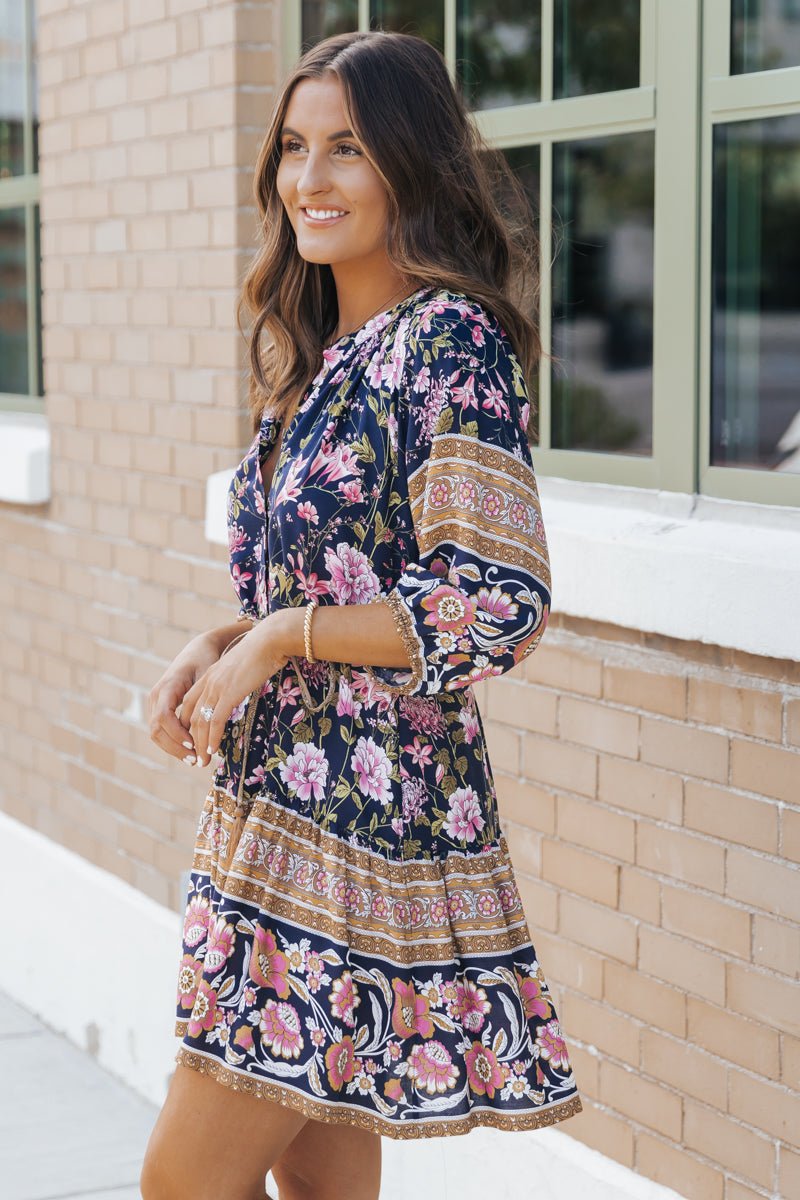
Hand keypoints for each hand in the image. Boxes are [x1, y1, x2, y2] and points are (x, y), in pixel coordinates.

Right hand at [147, 633, 222, 764]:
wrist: (197, 650)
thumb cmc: (206, 661)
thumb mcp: (206, 676)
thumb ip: (204, 698)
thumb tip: (210, 722)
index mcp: (166, 687)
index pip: (163, 716)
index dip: (176, 733)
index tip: (193, 743)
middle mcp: (156, 696)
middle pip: (156, 730)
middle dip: (175, 747)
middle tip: (196, 760)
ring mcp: (155, 703)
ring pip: (156, 734)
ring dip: (173, 749)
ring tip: (194, 759)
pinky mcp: (161, 708)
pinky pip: (161, 730)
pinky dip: (173, 743)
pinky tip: (190, 750)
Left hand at [180, 617, 290, 768]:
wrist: (271, 640)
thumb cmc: (264, 652)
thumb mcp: (243, 667)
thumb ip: (236, 679)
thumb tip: (241, 688)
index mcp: (210, 675)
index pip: (190, 704)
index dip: (189, 724)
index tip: (195, 739)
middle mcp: (208, 682)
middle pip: (190, 716)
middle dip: (191, 739)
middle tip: (197, 757)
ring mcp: (217, 688)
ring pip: (200, 722)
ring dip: (200, 744)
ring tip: (203, 761)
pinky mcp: (228, 694)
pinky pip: (214, 721)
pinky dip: (212, 738)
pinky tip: (213, 750)